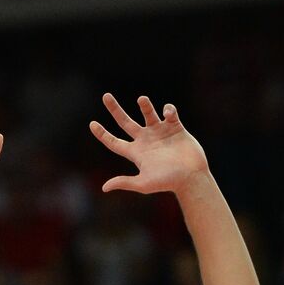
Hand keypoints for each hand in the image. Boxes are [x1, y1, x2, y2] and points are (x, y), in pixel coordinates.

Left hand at [90, 93, 208, 194]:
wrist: (191, 177)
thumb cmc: (168, 182)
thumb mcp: (143, 184)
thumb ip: (124, 182)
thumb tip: (104, 188)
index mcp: (135, 152)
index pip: (114, 142)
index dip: (102, 134)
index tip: (92, 123)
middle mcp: (145, 140)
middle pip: (125, 122)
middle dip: (115, 109)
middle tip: (105, 96)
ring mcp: (160, 132)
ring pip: (147, 113)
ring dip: (144, 105)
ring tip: (141, 100)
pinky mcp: (175, 128)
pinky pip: (169, 113)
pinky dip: (168, 109)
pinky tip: (168, 114)